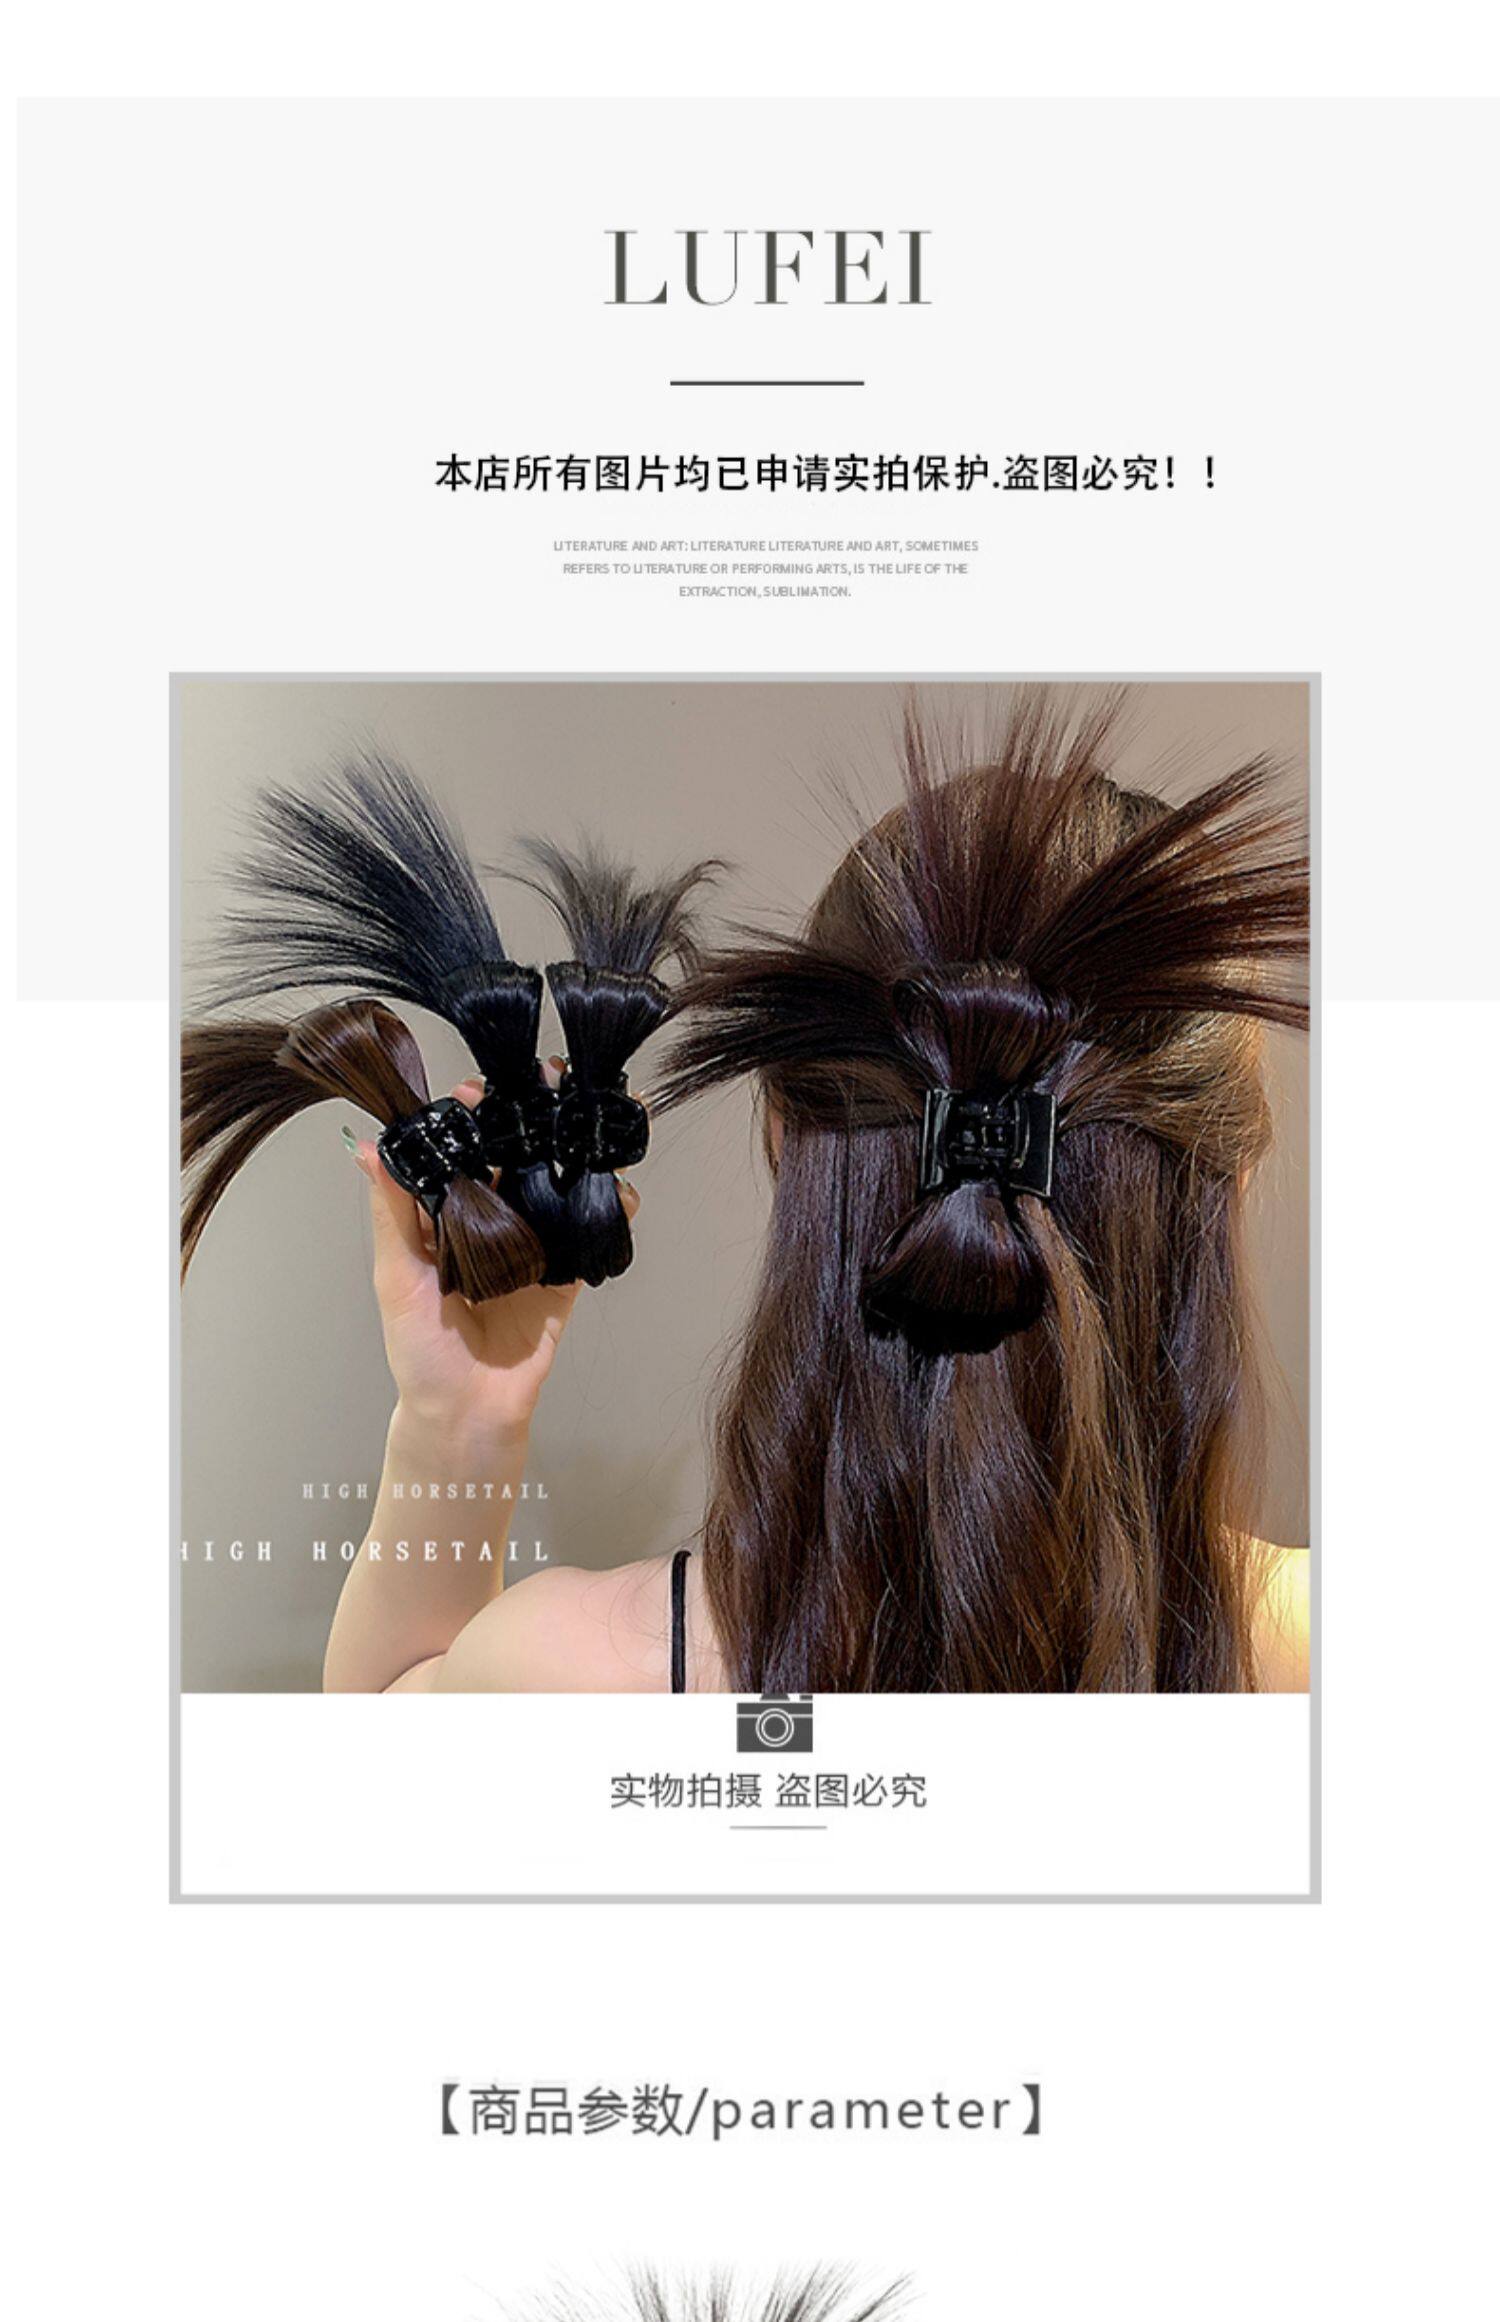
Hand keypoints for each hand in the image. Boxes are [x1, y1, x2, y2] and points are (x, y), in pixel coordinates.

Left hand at [349, 1069, 640, 1454]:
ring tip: (592, 1116)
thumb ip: (392, 1212)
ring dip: (576, 1149)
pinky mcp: (566, 1274)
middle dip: (531, 1116)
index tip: (477, 1091)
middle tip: (548, 1080)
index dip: (469, 1115)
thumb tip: (367, 1150)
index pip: (459, 1150)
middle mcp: (490, 1221)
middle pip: (514, 1155)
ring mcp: (532, 1245)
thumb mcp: (396, 1276)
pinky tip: (619, 1187)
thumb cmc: (419, 1353)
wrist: (468, 1414)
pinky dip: (610, 1208)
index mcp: (444, 1215)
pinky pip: (590, 1233)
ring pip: (557, 1184)